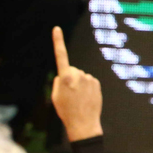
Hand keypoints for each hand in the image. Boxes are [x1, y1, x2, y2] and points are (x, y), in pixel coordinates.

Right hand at [50, 26, 102, 140]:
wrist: (83, 124)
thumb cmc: (66, 111)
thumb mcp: (55, 97)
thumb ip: (58, 82)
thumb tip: (65, 75)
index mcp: (65, 78)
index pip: (60, 56)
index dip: (58, 41)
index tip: (56, 29)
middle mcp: (78, 75)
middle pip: (71, 70)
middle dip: (70, 78)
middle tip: (69, 95)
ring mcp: (89, 78)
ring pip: (80, 76)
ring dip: (79, 84)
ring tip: (78, 98)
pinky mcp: (96, 83)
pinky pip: (89, 81)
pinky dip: (86, 88)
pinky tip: (85, 98)